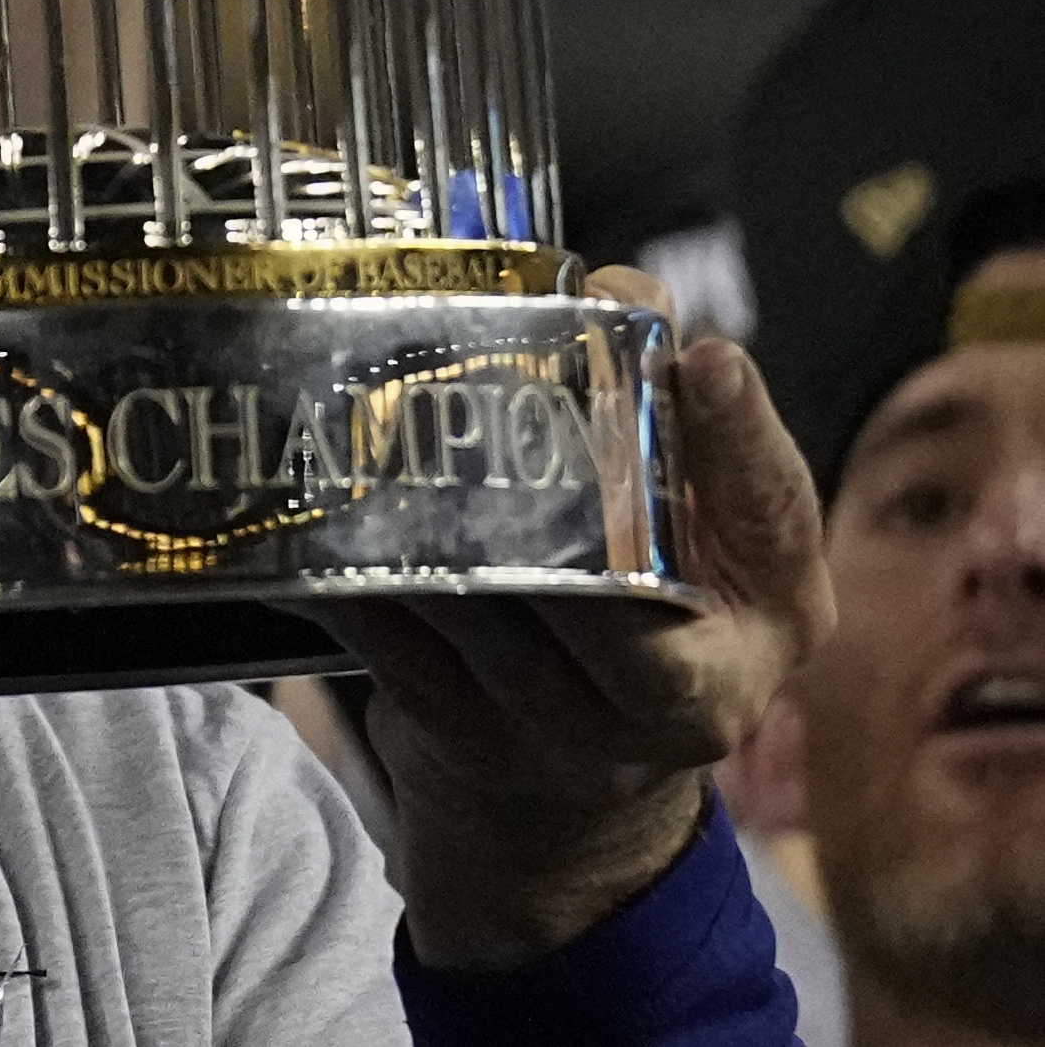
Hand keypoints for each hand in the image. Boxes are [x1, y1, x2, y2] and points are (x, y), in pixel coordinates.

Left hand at [297, 267, 835, 967]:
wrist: (567, 801)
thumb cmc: (651, 613)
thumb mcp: (711, 530)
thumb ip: (676, 409)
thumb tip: (620, 292)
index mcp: (774, 618)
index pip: (773, 519)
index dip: (737, 438)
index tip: (705, 357)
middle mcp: (685, 693)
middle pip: (606, 568)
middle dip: (542, 470)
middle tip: (481, 375)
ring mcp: (563, 725)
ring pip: (480, 590)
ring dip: (422, 501)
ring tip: (380, 413)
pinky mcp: (456, 733)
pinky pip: (388, 632)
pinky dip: (351, 562)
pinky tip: (320, 499)